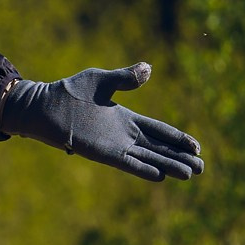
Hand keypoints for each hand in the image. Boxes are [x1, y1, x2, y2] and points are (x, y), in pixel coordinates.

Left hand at [4, 63, 203, 182]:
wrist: (42, 106)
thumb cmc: (68, 92)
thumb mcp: (101, 80)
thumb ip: (124, 78)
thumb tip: (148, 69)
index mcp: (126, 118)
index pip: (158, 130)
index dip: (177, 138)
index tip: (197, 146)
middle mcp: (123, 134)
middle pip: (158, 148)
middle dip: (180, 157)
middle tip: (202, 167)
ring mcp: (113, 145)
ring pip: (148, 158)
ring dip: (168, 165)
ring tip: (190, 174)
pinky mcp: (101, 152)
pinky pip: (127, 163)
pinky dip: (143, 168)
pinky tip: (160, 176)